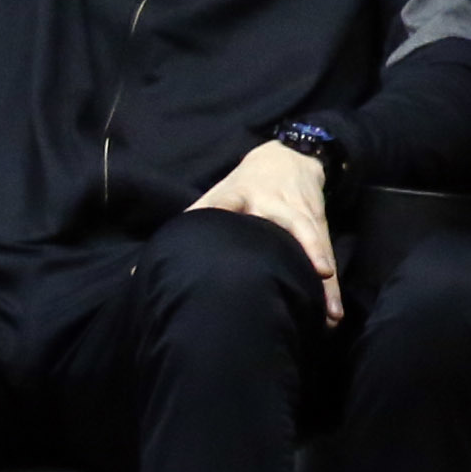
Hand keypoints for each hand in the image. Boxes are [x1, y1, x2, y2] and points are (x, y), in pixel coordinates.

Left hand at [185, 138, 342, 317]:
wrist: (292, 157)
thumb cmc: (248, 184)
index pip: (227, 202)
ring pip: (316, 246)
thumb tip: (139, 270)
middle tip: (315, 279)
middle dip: (307, 252)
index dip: (225, 212)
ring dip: (324, 283)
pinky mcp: (319, 225)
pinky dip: (329, 286)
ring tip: (328, 314)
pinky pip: (325, 256)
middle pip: (294, 227)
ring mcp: (302, 214)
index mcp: (243, 194)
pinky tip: (331, 312)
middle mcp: (277, 203)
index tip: (226, 234)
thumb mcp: (220, 195)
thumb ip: (193, 224)